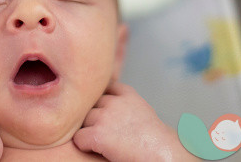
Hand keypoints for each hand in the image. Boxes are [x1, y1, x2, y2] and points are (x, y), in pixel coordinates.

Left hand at [73, 82, 196, 161]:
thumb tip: (111, 105)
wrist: (162, 153)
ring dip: (89, 129)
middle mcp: (114, 102)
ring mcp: (105, 117)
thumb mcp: (143, 110)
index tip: (104, 108)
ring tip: (101, 140)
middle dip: (95, 115)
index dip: (103, 98)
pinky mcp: (97, 134)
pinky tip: (95, 150)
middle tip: (104, 129)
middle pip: (92, 104)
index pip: (106, 86)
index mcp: (128, 94)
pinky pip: (79, 137)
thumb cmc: (156, 139)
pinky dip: (84, 145)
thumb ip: (126, 104)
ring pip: (84, 120)